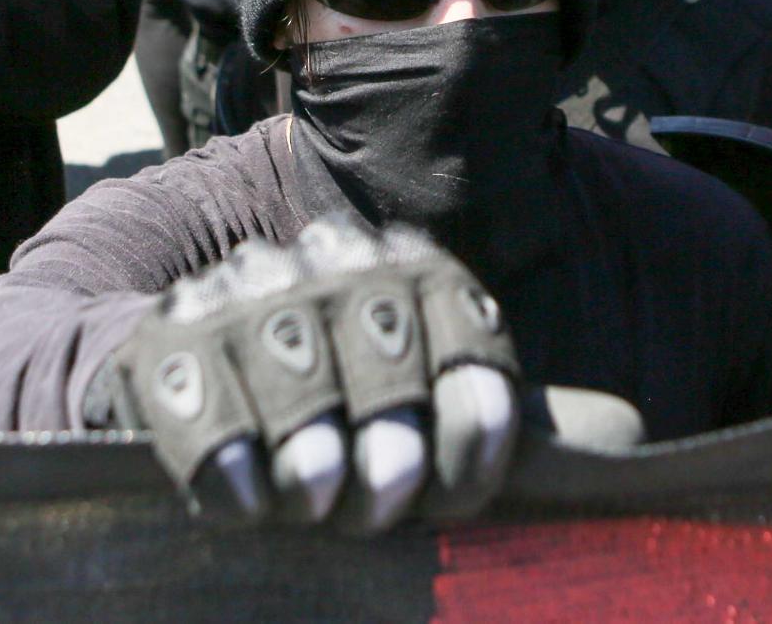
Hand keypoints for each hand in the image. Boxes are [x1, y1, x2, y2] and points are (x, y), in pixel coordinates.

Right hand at [101, 218, 521, 534]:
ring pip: (303, 385)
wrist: (180, 358)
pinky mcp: (168, 334)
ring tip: (310, 506)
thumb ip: (483, 423)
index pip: (470, 342)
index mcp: (412, 271)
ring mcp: (248, 290)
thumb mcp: (413, 404)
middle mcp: (334, 261)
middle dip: (391, 463)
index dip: (473, 434)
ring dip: (314, 470)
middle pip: (391, 364)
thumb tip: (603, 466)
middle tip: (373, 510)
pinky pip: (207, 410)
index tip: (451, 495)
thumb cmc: (325, 407)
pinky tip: (247, 503)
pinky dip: (233, 472)